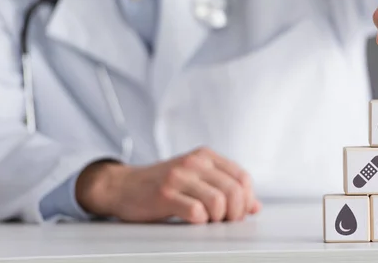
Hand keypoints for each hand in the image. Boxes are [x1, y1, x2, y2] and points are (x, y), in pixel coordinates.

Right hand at [75, 147, 261, 223]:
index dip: (246, 199)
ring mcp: (179, 177)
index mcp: (205, 156)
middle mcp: (194, 162)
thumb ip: (225, 188)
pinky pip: (195, 212)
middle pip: (234, 190)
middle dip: (235, 213)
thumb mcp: (197, 178)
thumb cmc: (162, 184)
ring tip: (208, 221)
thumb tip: (255, 206)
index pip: (242, 177)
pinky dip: (200, 221)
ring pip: (218, 201)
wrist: (122, 186)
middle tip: (224, 221)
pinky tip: (192, 220)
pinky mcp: (164, 194)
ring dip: (218, 218)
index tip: (239, 213)